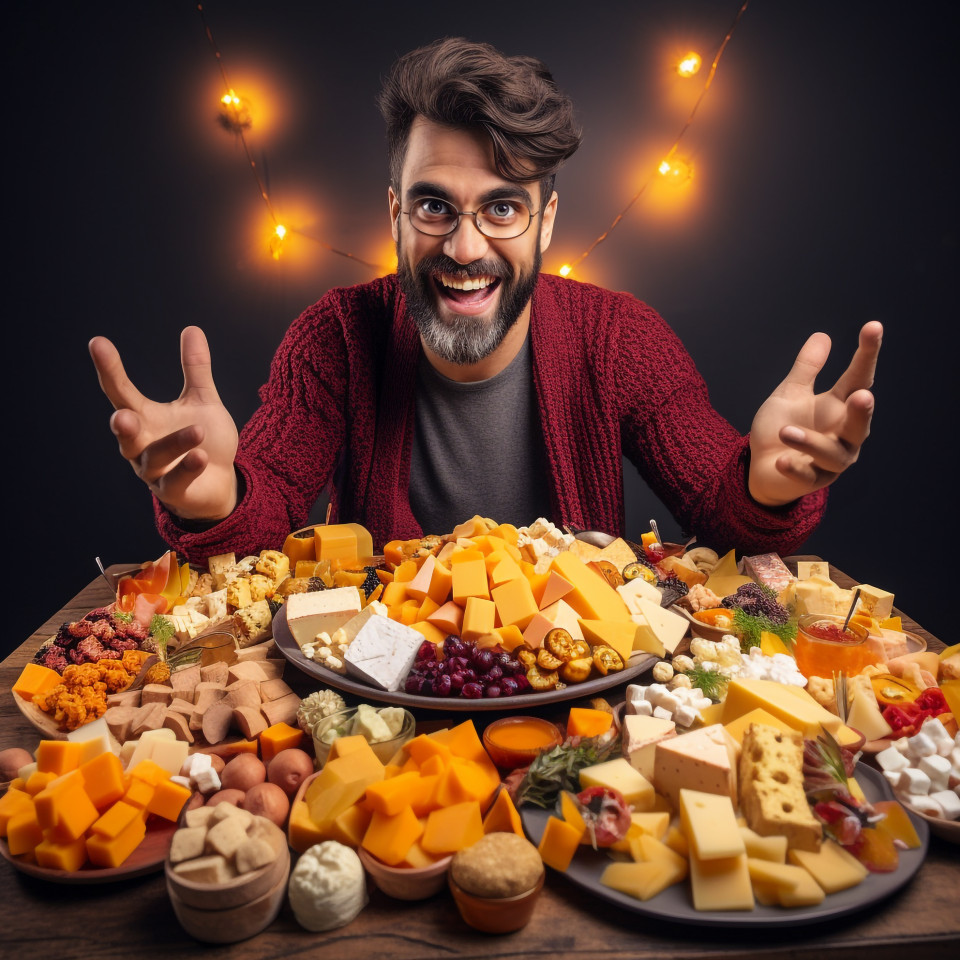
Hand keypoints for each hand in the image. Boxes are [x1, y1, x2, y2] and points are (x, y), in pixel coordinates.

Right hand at [89, 326, 239, 519]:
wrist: (220, 482)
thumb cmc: (205, 440)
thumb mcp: (201, 401)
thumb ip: (195, 370)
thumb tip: (192, 328)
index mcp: (145, 418)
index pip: (121, 391)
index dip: (109, 369)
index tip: (97, 343)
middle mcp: (142, 444)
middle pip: (124, 433)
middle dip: (122, 426)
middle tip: (123, 417)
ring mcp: (154, 471)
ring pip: (155, 457)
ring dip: (175, 443)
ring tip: (198, 431)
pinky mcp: (173, 491)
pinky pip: (176, 481)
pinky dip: (187, 468)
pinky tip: (200, 457)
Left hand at [748, 321, 881, 505]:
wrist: (763, 468)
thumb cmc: (781, 428)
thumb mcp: (790, 395)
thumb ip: (806, 369)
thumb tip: (822, 335)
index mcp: (840, 408)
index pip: (859, 378)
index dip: (867, 354)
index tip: (873, 326)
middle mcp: (843, 435)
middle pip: (859, 423)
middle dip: (862, 411)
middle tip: (863, 395)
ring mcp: (830, 462)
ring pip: (831, 453)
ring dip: (810, 441)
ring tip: (786, 431)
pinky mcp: (812, 481)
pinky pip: (807, 475)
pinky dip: (795, 467)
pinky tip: (782, 460)